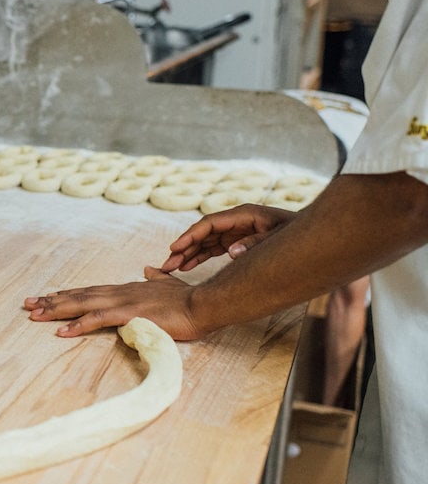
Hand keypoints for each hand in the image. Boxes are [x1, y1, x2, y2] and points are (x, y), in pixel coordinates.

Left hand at [24, 266, 207, 340]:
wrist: (202, 304)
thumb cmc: (186, 300)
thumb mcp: (167, 287)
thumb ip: (156, 278)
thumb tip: (148, 269)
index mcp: (125, 290)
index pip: (89, 291)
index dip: (66, 295)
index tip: (46, 298)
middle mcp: (118, 293)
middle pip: (78, 296)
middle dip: (51, 301)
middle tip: (27, 305)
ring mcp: (122, 302)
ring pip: (81, 305)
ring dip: (56, 310)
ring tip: (34, 316)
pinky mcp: (129, 315)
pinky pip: (98, 320)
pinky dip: (78, 325)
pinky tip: (61, 332)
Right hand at [161, 203, 294, 272]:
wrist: (315, 235)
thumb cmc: (297, 233)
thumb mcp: (279, 236)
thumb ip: (255, 243)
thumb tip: (230, 252)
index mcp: (243, 215)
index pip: (209, 223)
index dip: (190, 236)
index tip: (174, 249)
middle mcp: (236, 221)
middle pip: (203, 233)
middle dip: (183, 248)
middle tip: (167, 265)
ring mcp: (235, 231)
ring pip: (205, 241)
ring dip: (188, 254)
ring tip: (172, 269)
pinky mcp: (237, 240)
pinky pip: (212, 248)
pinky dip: (199, 257)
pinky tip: (187, 267)